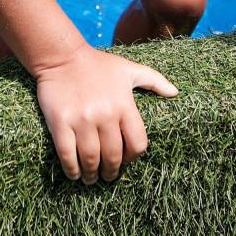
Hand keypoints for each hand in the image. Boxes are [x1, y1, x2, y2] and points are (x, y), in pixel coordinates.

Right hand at [34, 46, 177, 184]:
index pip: (137, 144)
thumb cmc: (97, 64)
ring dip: (92, 174)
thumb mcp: (128, 69)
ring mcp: (82, 119)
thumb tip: (175, 92)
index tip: (125, 161)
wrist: (62, 56)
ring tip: (91, 178)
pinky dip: (71, 169)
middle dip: (111, 171)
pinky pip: (67, 153)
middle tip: (108, 176)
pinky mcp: (60, 121)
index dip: (132, 158)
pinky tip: (74, 173)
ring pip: (91, 158)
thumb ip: (154, 80)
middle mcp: (105, 114)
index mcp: (124, 105)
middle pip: (113, 155)